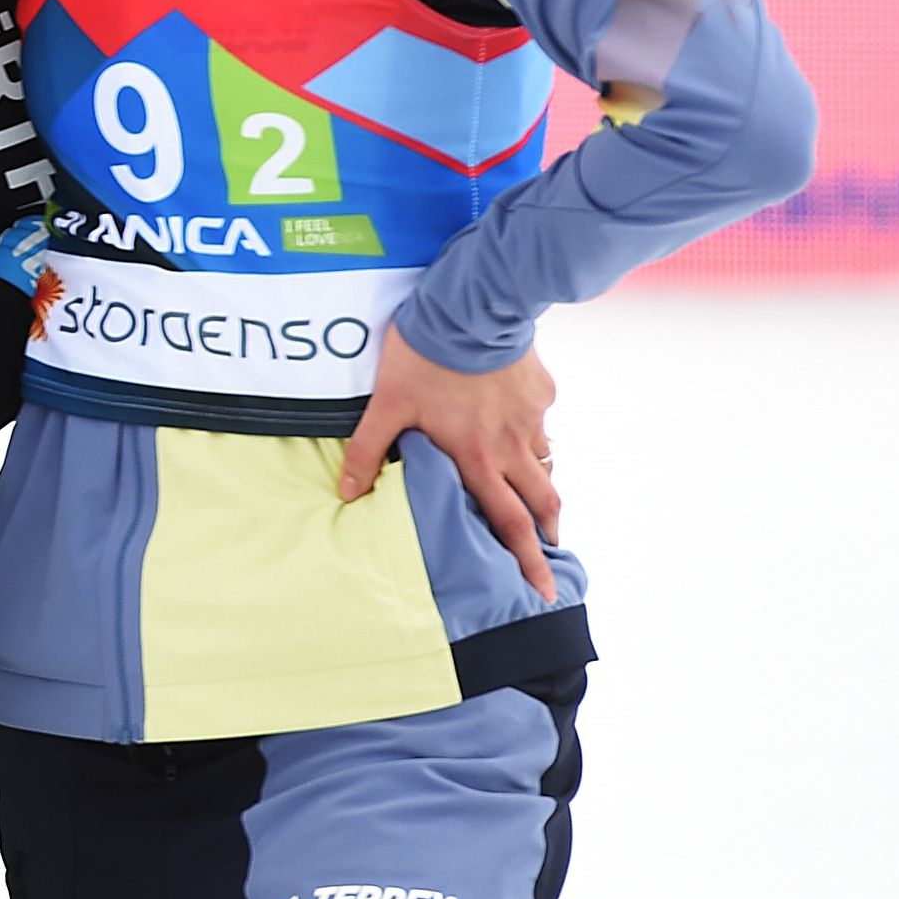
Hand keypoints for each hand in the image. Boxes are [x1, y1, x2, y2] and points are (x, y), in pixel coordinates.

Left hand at [338, 321, 561, 598]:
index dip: (527, 560)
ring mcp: (532, 418)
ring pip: (544, 463)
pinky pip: (541, 421)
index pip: (508, 523)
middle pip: (541, 503)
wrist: (472, 308)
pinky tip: (518, 425)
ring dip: (542, 486)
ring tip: (537, 499)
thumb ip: (367, 451)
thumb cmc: (424, 357)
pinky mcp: (542, 390)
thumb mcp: (385, 404)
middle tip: (551, 552)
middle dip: (547, 534)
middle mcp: (512, 446)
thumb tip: (347, 494)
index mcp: (477, 459)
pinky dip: (534, 434)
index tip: (544, 591)